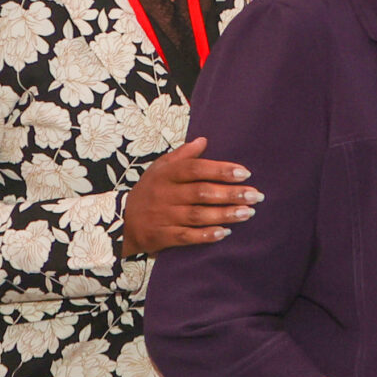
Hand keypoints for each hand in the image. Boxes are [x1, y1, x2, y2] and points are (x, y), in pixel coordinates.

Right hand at [122, 137, 260, 256]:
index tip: (244, 173)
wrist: (121, 222)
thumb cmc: (149, 191)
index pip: (195, 169)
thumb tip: (203, 140)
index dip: (220, 170)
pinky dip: (206, 235)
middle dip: (231, 194)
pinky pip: (188, 236)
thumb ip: (182, 155)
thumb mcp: (159, 168)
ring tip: (248, 212)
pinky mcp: (163, 236)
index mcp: (166, 175)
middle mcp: (165, 195)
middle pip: (202, 193)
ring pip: (198, 215)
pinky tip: (226, 232)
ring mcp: (164, 217)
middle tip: (255, 195)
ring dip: (225, 214)